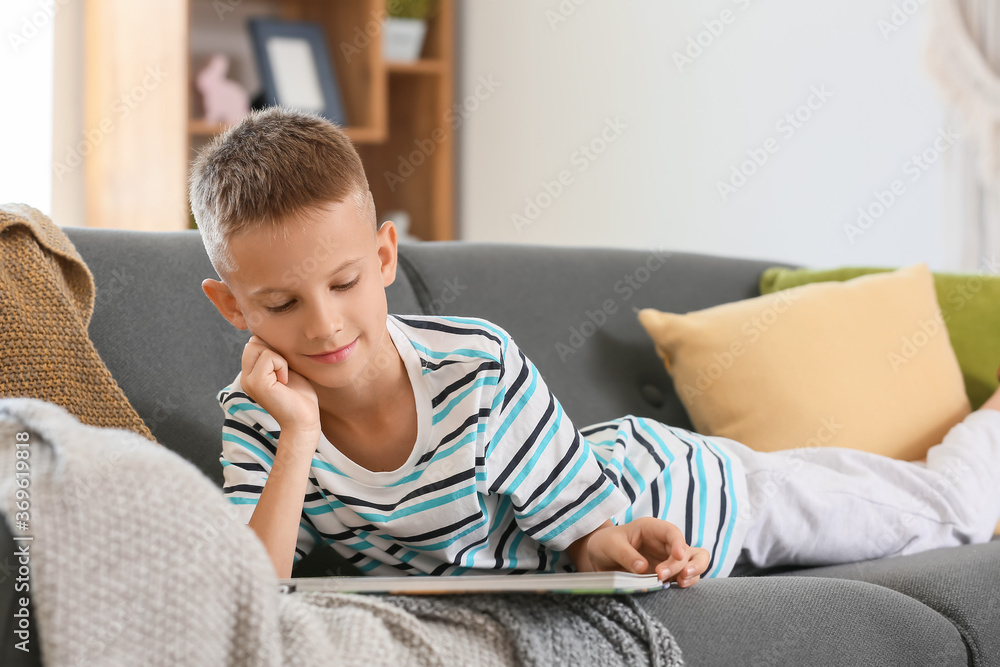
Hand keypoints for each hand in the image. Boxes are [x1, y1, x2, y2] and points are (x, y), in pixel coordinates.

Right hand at [241, 335, 320, 437]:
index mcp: (251, 373)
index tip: (285, 366)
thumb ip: (275, 353)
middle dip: (274, 350)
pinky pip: (268, 357)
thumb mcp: (286, 368)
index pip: (254, 342)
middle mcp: (246, 377)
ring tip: (285, 376)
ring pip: (259, 346)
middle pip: (254, 342)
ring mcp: (248, 381)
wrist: (305, 419)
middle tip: (285, 371)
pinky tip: (285, 381)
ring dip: (279, 358)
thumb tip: (267, 334)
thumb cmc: (300, 395)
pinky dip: (282, 365)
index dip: (272, 347)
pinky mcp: (256, 383)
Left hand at [582, 517, 709, 587]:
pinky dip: (686, 583)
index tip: (678, 556)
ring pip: (694, 563)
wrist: (599, 556)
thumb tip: (642, 569)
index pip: (672, 532)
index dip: (679, 543)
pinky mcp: (668, 574)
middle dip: (681, 564)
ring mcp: (668, 559)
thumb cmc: (605, 544)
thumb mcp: (610, 545)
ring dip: (691, 574)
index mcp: (652, 529)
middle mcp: (664, 543)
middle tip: (664, 576)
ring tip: (680, 583)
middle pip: (687, 550)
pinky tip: (677, 588)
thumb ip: (626, 555)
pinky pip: (685, 578)